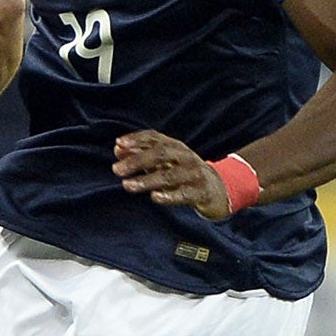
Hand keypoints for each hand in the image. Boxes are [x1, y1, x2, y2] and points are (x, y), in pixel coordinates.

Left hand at [113, 130, 230, 219]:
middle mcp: (185, 156)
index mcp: (175, 147)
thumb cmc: (184, 174)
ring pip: (169, 175)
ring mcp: (194, 174)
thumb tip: (117, 149)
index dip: (137, 139)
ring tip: (127, 185)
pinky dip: (169, 195)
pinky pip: (183, 194)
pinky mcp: (200, 192)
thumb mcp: (164, 163)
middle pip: (160, 154)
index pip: (155, 137)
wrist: (218, 190)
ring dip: (146, 180)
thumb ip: (142, 155)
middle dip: (137, 161)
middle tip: (117, 170)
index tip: (119, 144)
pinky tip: (154, 197)